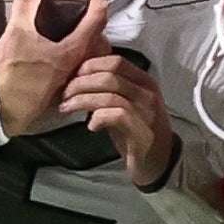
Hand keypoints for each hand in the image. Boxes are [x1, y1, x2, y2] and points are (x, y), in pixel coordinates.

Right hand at [0, 0, 110, 135]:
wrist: (1, 107)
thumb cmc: (11, 74)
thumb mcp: (16, 33)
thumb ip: (26, 7)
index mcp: (72, 51)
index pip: (96, 21)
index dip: (98, 2)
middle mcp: (77, 68)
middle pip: (100, 42)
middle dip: (96, 25)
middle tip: (86, 14)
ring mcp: (70, 81)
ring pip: (90, 59)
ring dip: (87, 43)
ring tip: (74, 33)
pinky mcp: (61, 91)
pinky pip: (79, 72)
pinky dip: (77, 59)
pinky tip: (60, 55)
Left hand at [60, 52, 175, 186]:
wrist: (159, 161)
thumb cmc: (137, 131)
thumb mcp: (127, 103)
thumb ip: (110, 88)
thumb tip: (79, 77)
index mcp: (144, 81)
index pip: (116, 61)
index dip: (90, 65)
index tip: (73, 76)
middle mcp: (147, 93)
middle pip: (109, 75)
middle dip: (80, 82)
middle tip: (64, 94)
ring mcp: (146, 112)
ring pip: (109, 94)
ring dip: (82, 100)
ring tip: (67, 107)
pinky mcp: (141, 132)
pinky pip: (116, 115)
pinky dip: (98, 118)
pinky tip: (90, 126)